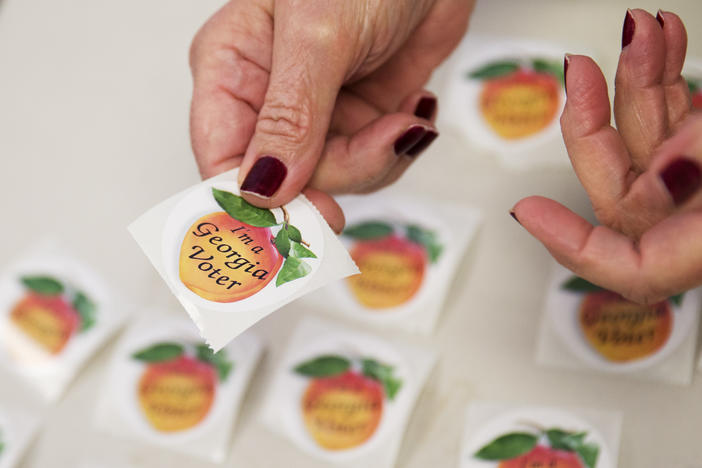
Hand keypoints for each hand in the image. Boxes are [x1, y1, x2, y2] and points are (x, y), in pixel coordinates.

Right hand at [189, 0, 472, 231]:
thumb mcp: (319, 34)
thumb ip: (290, 115)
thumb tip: (264, 187)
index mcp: (232, 67)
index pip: (220, 157)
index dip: (250, 203)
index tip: (288, 230)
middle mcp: (268, 98)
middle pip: (283, 181)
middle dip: (337, 174)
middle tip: (379, 148)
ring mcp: (315, 113)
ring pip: (332, 179)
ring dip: (376, 159)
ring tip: (403, 117)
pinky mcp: (359, 119)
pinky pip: (370, 165)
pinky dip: (397, 149)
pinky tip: (410, 112)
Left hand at [513, 9, 701, 303]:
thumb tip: (667, 164)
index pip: (630, 268)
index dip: (571, 243)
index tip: (526, 210)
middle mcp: (697, 219)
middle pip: (620, 183)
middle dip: (597, 119)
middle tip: (584, 69)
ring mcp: (701, 183)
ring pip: (646, 136)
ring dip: (638, 79)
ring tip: (642, 29)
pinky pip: (678, 115)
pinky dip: (667, 77)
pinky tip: (662, 41)